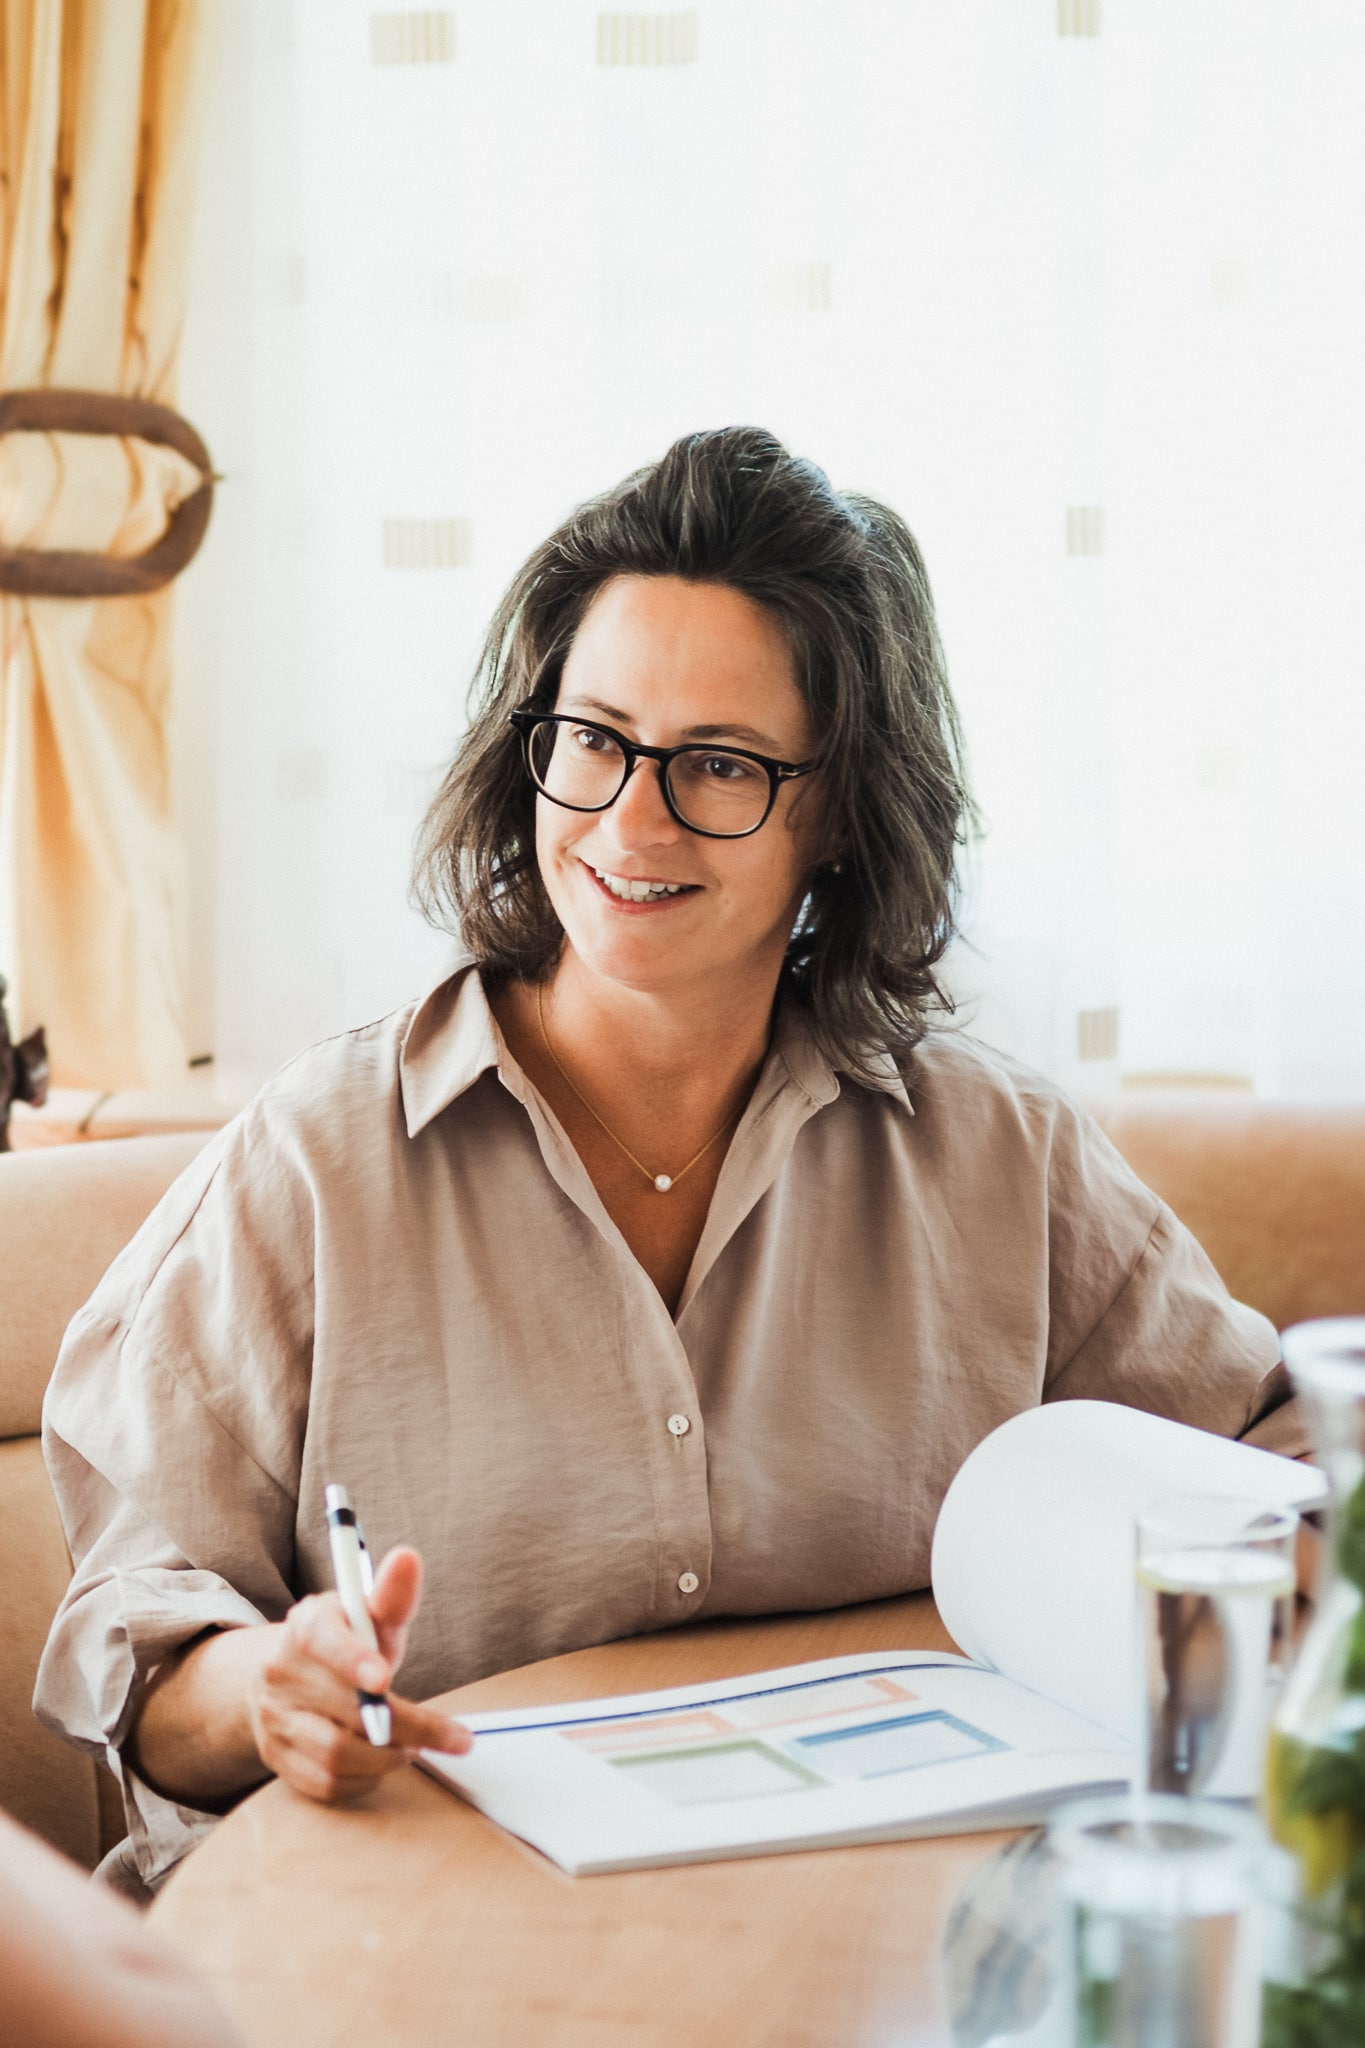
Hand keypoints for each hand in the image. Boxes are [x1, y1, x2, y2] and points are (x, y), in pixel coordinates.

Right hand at [245, 1547, 470, 1802]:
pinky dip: (365, 1779)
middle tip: (452, 1736)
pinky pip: (325, 1784)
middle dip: (407, 1726)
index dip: (352, 1658)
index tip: (385, 1677)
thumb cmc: (345, 1641)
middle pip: (343, 1710)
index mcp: (304, 1626)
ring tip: (417, 1746)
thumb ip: (392, 1595)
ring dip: (388, 1757)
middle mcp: (280, 1673)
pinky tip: (385, 1761)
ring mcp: (274, 1719)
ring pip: (334, 1755)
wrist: (285, 1675)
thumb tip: (408, 1558)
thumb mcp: (368, 1613)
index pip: (319, 1639)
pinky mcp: (277, 1759)